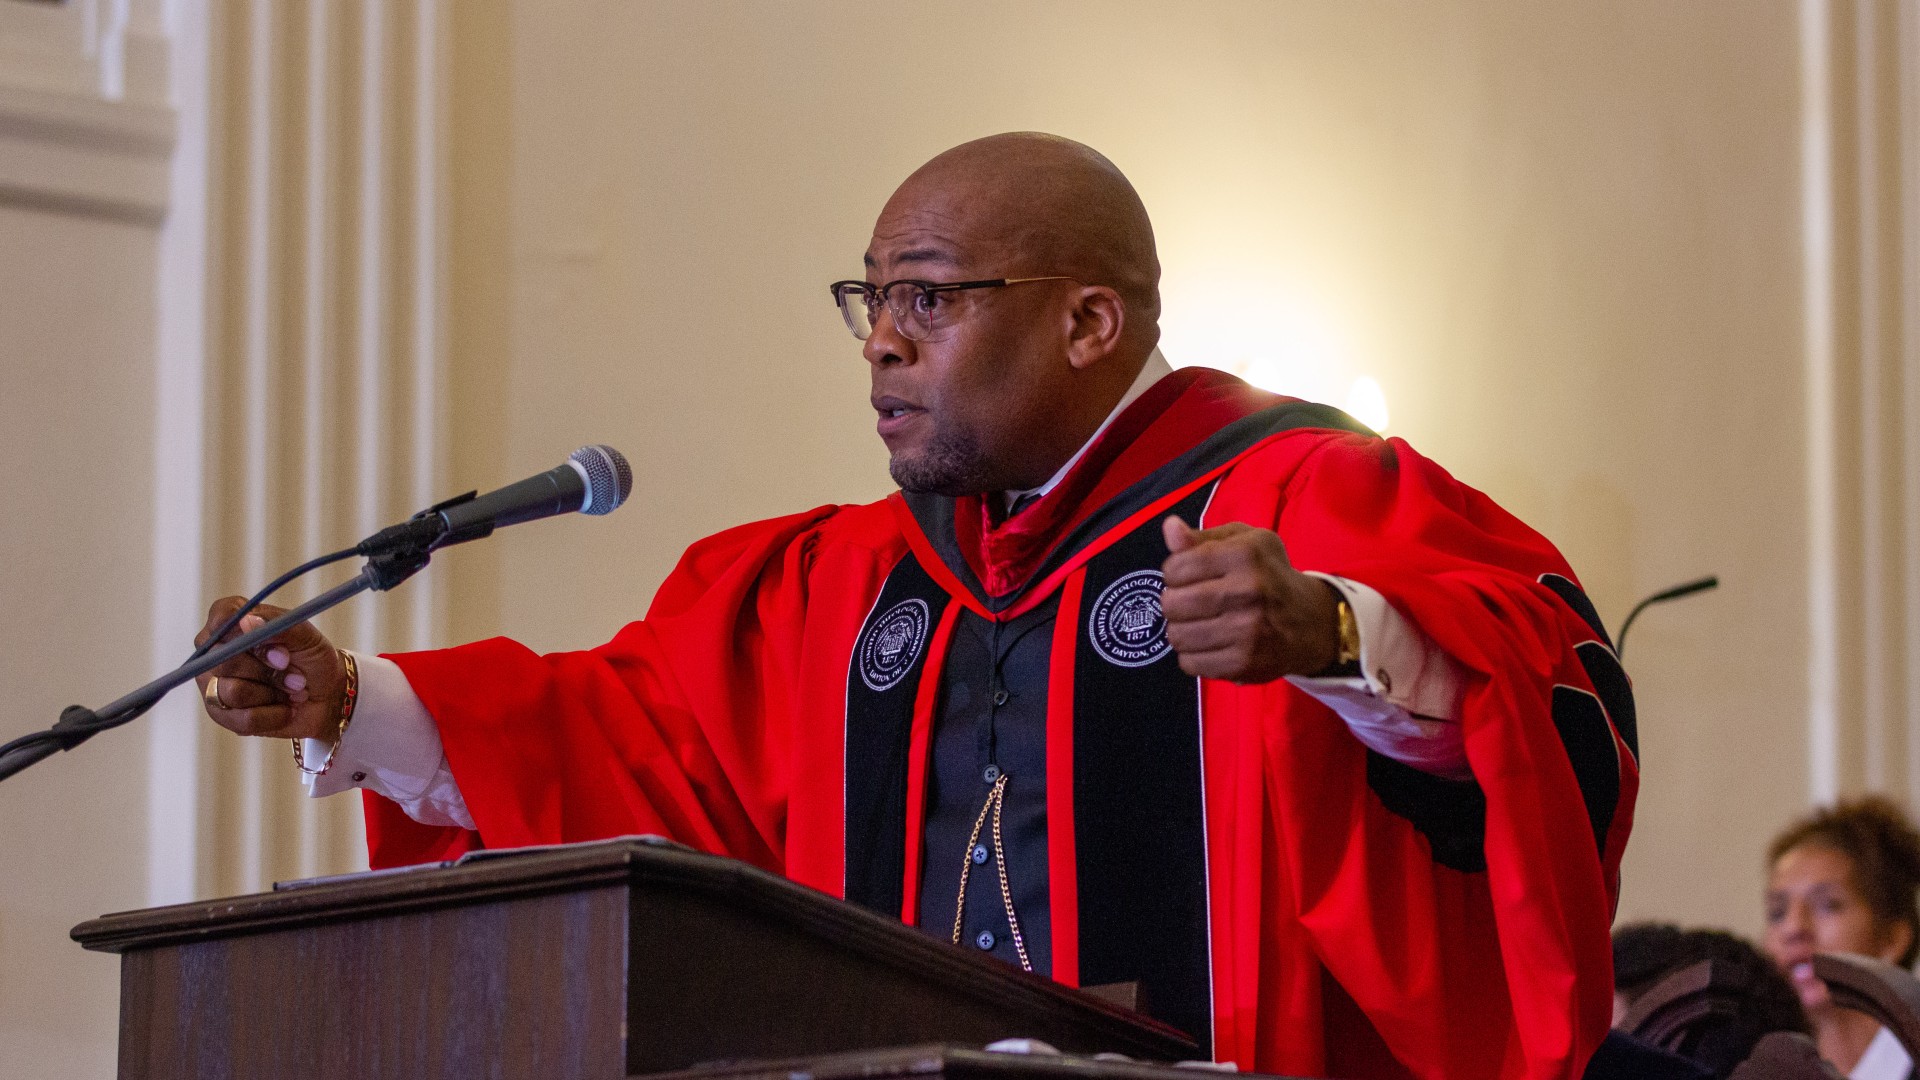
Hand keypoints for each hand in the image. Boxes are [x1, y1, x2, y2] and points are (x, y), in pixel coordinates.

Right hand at [193, 597, 346, 741]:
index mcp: (235, 621)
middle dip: (267, 668)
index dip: (237, 626)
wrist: (326, 695)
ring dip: (273, 693)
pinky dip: (273, 715)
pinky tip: (285, 709)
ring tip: (294, 689)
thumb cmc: (312, 659)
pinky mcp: (221, 714)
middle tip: (291, 668)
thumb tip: (246, 621)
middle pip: (225, 659)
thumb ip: (278, 626)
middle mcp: (216, 650)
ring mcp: (213, 683)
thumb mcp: (306, 637)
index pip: (222, 614)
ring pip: (234, 691)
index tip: (260, 635)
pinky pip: (243, 718)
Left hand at [1159, 517, 1341, 682]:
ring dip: (1182, 630)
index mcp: (1244, 555)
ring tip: (1199, 623)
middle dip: (1174, 603)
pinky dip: (1193, 655)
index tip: (1188, 577)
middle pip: (1172, 604)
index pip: (1175, 568)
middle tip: (1190, 603)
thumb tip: (1169, 527)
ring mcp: (1247, 631)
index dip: (1173, 573)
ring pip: (1178, 636)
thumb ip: (1202, 536)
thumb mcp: (1244, 542)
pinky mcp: (1244, 663)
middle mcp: (1247, 591)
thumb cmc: (1268, 575)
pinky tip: (1210, 643)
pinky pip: (1190, 663)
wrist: (1310, 623)